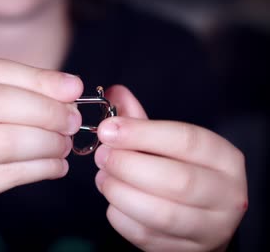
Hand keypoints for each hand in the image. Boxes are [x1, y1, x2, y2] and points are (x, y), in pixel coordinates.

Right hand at [0, 59, 82, 251]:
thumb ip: (14, 95)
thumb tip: (68, 88)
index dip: (37, 78)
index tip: (73, 88)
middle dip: (45, 110)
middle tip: (72, 121)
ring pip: (4, 140)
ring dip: (46, 142)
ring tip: (65, 146)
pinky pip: (7, 174)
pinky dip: (41, 169)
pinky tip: (56, 167)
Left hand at [94, 85, 247, 251]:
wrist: (202, 216)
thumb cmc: (181, 170)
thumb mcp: (168, 143)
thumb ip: (141, 120)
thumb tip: (112, 93)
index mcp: (224, 158)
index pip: (186, 140)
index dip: (142, 133)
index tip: (107, 129)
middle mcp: (226, 195)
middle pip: (175, 180)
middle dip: (128, 165)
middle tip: (102, 155)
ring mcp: (210, 227)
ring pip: (160, 213)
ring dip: (120, 192)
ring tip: (103, 178)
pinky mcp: (187, 250)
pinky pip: (146, 235)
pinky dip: (120, 216)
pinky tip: (113, 202)